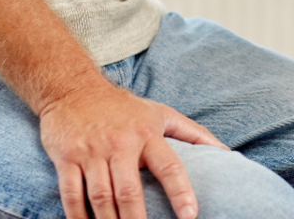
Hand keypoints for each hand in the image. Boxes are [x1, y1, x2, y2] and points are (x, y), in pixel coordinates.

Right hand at [40, 78, 227, 218]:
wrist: (74, 88)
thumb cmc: (123, 107)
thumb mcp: (161, 113)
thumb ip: (193, 133)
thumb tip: (226, 152)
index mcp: (148, 134)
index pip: (169, 167)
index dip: (181, 193)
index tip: (191, 216)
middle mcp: (121, 143)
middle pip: (130, 191)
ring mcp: (92, 150)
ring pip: (101, 197)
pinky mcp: (67, 156)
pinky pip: (72, 194)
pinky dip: (78, 216)